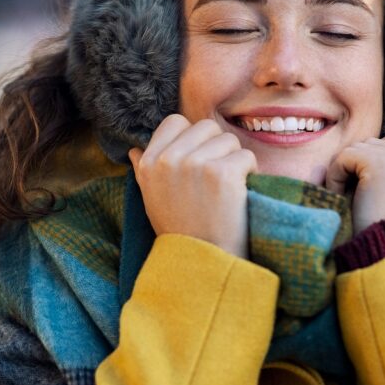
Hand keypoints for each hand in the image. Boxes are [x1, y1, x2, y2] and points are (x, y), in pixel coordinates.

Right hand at [128, 115, 256, 257]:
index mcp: (149, 163)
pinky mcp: (221, 173)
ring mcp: (195, 164)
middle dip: (217, 147)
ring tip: (227, 188)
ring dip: (234, 160)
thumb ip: (144, 170)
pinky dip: (249, 173)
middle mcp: (169, 160)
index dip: (192, 136)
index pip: (175, 121)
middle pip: (206, 127)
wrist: (202, 263)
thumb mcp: (151, 199)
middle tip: (217, 176)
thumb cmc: (180, 231)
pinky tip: (240, 193)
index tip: (199, 159)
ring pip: (229, 140)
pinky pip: (246, 156)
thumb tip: (135, 149)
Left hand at [325, 130, 384, 235]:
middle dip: (362, 165)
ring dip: (349, 169)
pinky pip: (346, 155)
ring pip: (362, 147)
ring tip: (347, 195)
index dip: (377, 162)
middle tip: (352, 192)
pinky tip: (339, 194)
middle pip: (379, 143)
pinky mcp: (383, 164)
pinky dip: (336, 174)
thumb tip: (372, 150)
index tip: (368, 188)